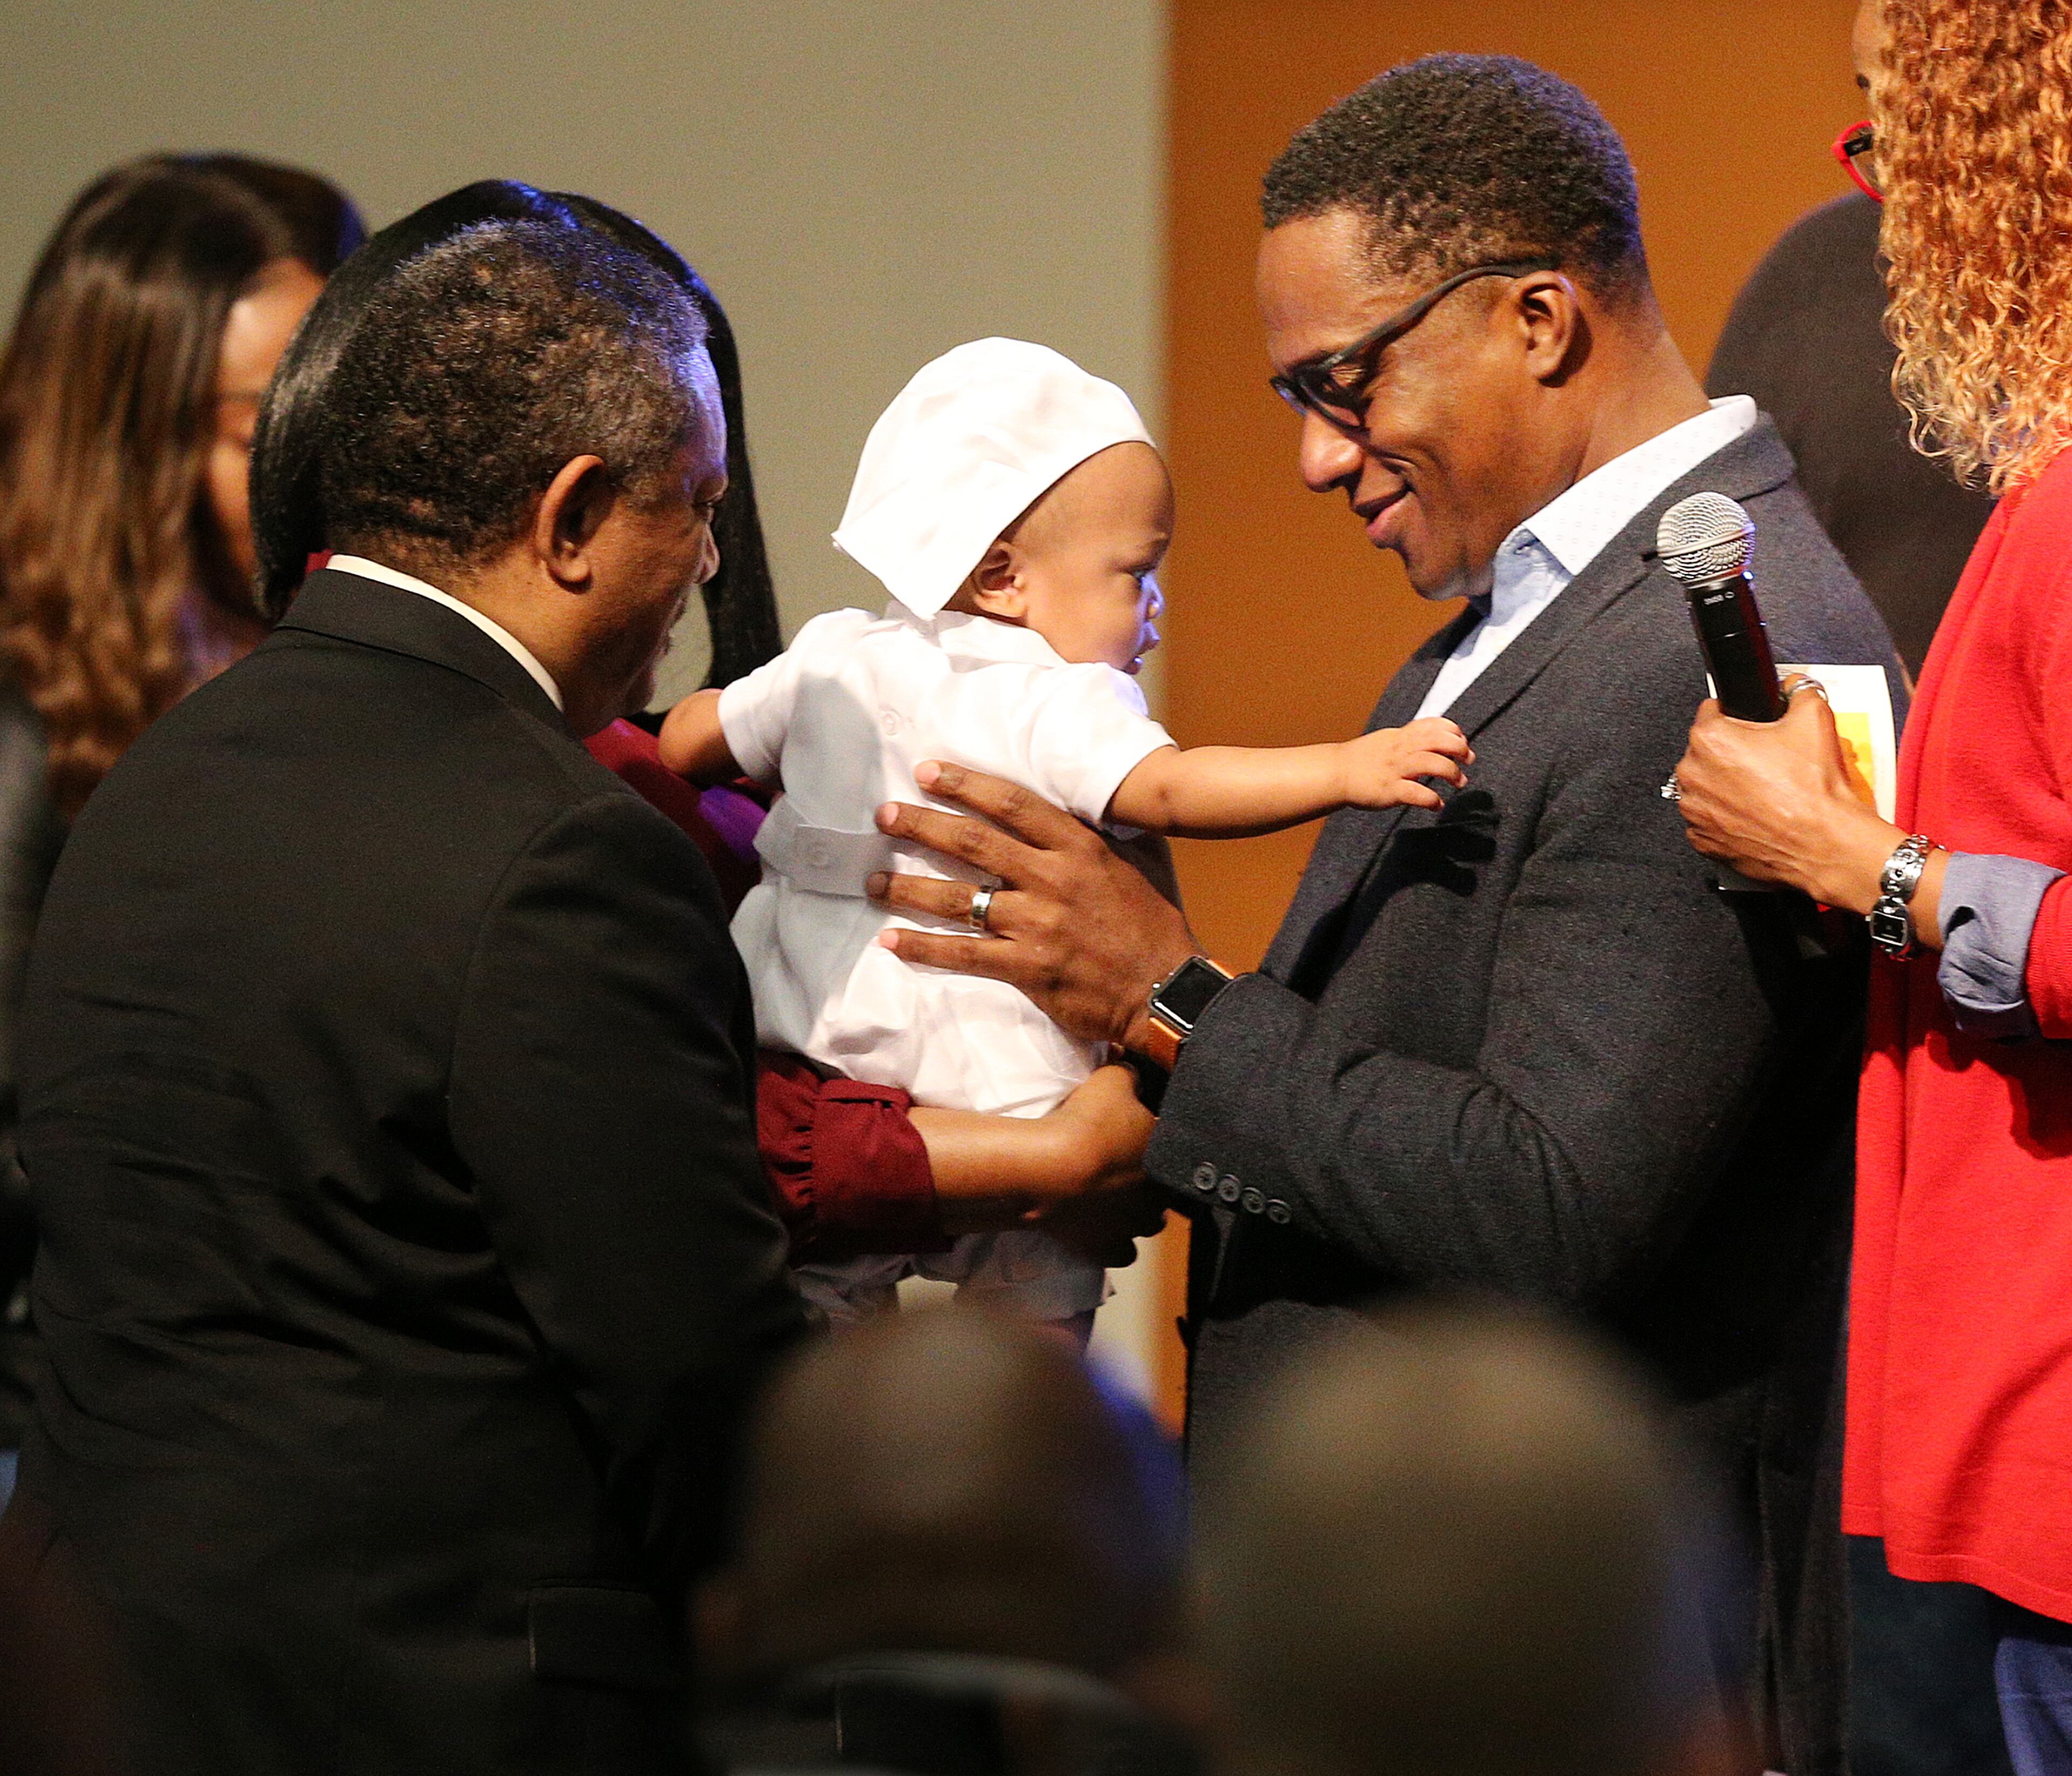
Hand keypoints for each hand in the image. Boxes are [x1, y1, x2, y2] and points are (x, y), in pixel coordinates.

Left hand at [867, 761, 1201, 1053]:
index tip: (927, 771)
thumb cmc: (1151, 926)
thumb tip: (1067, 807)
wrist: (1168, 991)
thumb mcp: (1132, 864)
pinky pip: (964, 954)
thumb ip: (1094, 836)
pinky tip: (891, 942)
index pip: (1012, 804)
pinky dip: (923, 948)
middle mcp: (1054, 879)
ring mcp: (1038, 925)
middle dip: (922, 826)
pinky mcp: (1028, 969)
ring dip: (908, 889)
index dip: (965, 784)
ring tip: (871, 881)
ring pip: (960, 900)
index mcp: (1079, 848)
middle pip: (974, 843)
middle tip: (884, 815)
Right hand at [923, 1064, 1163, 1252]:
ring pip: (1149, 1223)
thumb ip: (1130, 1074)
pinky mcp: (1107, 1249)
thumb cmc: (1087, 1123)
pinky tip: (1100, 1228)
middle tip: (1124, 1163)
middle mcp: (1160, 1197)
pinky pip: (1121, 1252)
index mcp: (1168, 1155)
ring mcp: (1135, 1227)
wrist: (1051, 1171)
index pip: (1180, 1150)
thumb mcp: (1111, 1080)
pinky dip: (1113, 1241)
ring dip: (1136, 1211)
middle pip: (1165, 1189)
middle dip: (1151, 1179)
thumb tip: (1134, 1068)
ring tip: (1112, 1195)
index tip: (1139, 1134)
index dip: (1161, 1141)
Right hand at [1339, 717, 1471, 810]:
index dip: (1453, 730)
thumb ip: (1410, 738)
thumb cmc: (1362, 759)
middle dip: (1459, 749)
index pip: (1433, 724)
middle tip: (1468, 759)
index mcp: (1401, 736)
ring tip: (1459, 782)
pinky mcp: (1389, 790)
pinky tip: (1437, 805)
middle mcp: (1401, 749)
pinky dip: (1432, 800)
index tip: (1462, 740)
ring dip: (1452, 773)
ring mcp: (1396, 769)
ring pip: (1432, 763)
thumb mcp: (1388, 739)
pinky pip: (1417, 794)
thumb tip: (1434, 738)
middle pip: (1439, 741)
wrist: (1336, 773)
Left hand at [1674, 680, 1903, 915]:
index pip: (1711, 711)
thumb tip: (1791, 685)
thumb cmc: (1813, 788)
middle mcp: (1692, 774)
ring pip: (1704, 786)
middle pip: (1705, 750)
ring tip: (1761, 791)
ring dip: (1724, 785)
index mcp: (1710, 739)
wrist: (1823, 843)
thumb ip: (1798, 691)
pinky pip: (1708, 819)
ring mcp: (1693, 811)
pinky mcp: (1701, 840)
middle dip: (1730, 752)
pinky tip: (1753, 814)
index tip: (1749, 725)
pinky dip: (1725, 816)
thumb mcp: (1814, 719)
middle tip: (1764, 761)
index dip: (1734, 715)